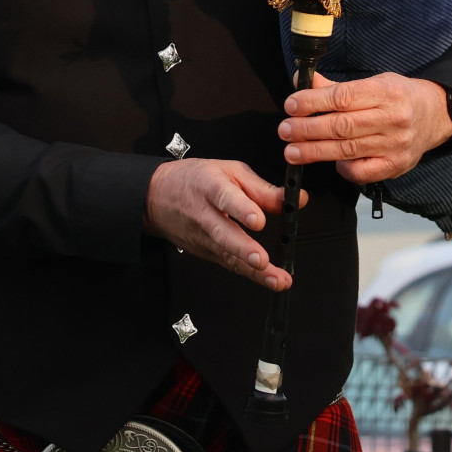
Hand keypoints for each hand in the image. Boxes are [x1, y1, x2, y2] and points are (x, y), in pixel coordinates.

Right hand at [144, 158, 302, 290]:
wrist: (157, 196)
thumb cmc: (197, 180)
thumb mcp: (230, 171)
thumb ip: (262, 188)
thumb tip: (294, 199)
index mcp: (211, 186)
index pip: (225, 198)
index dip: (241, 209)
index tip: (258, 220)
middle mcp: (205, 214)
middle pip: (223, 233)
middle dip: (243, 249)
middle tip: (262, 261)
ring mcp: (203, 237)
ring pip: (227, 255)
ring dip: (253, 271)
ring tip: (276, 279)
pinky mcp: (206, 252)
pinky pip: (229, 263)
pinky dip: (249, 274)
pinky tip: (268, 280)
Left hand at [280, 73, 451, 184]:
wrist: (435, 116)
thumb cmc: (399, 97)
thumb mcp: (374, 82)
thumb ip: (337, 87)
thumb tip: (301, 82)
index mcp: (387, 91)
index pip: (344, 97)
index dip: (314, 102)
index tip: (291, 106)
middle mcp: (394, 118)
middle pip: (343, 126)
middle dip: (308, 129)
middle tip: (284, 131)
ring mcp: (396, 145)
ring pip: (348, 150)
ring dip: (315, 151)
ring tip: (292, 151)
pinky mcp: (396, 166)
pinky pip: (362, 172)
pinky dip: (343, 168)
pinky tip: (329, 162)